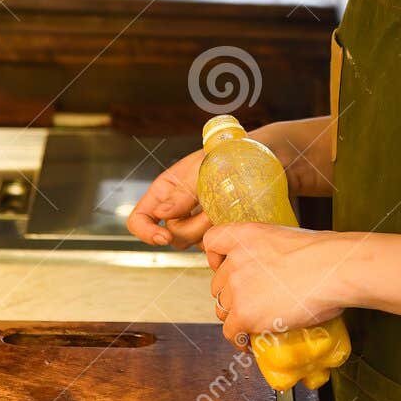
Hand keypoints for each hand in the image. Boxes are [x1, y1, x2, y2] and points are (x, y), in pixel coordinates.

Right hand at [126, 124, 308, 250]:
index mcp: (166, 190)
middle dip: (194, 226)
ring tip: (227, 205)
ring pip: (193, 242)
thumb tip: (161, 215)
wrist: (261, 160)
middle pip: (171, 236)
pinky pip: (212, 243)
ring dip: (211, 227)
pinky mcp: (214, 229)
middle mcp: (177, 208)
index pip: (139, 219)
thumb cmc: (229, 156)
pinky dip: (223, 233)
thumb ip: (181, 195)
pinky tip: (234, 215)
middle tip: (215, 208)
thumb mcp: (201, 170)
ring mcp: (196, 220)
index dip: (145, 232)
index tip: (164, 237)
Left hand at [203, 221, 348, 345]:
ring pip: (223, 309)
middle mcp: (235, 260)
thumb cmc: (323, 254)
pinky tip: (251, 342)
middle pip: (219, 283)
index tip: (225, 266)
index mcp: (246, 235)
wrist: (331, 270)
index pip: (212, 242)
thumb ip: (273, 250)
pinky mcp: (244, 314)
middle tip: (251, 302)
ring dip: (235, 317)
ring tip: (254, 324)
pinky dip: (239, 340)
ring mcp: (237, 288)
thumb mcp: (290, 238)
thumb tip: (283, 266)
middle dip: (232, 294)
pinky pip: (231, 332)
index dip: (216, 258)